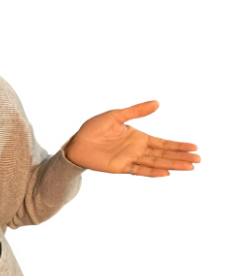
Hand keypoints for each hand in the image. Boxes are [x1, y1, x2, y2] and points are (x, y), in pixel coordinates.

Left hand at [65, 101, 200, 176]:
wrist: (76, 142)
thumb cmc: (94, 129)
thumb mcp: (116, 116)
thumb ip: (136, 111)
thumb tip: (157, 103)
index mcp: (138, 138)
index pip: (163, 143)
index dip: (178, 145)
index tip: (194, 147)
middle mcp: (137, 150)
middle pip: (163, 155)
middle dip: (180, 157)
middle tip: (198, 160)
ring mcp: (130, 159)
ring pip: (155, 163)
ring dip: (172, 165)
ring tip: (189, 167)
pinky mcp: (120, 167)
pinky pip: (139, 170)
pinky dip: (152, 172)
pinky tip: (165, 173)